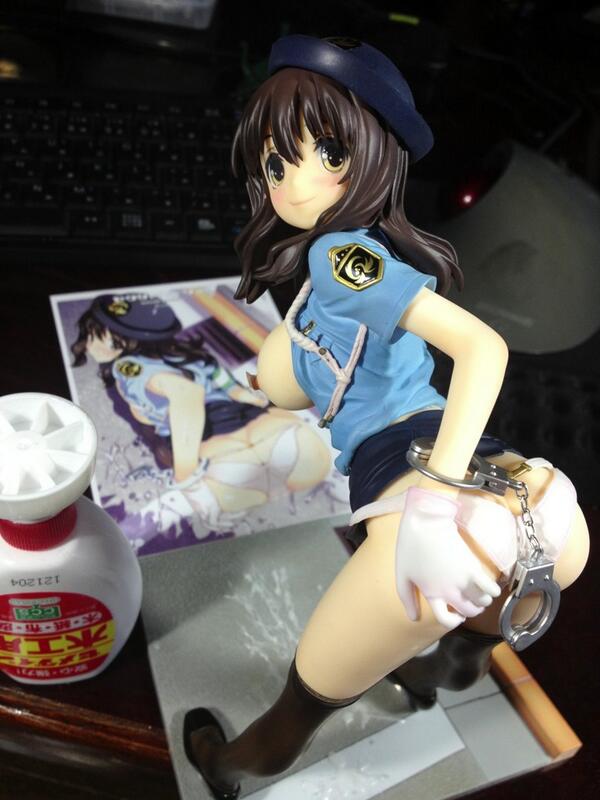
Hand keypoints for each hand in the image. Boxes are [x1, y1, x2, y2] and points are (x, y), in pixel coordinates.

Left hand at [395, 486, 500, 627]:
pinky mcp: (473, 567)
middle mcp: (449, 591)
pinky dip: (493, 591)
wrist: (426, 522)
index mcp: (431, 594)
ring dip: (482, 602)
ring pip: (481, 603)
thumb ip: (407, 598)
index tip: (455, 615)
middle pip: (468, 612)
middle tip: (470, 603)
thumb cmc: (410, 546)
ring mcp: (463, 580)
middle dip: (470, 611)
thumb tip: (413, 618)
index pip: (445, 620)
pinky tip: (489, 587)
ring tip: (479, 595)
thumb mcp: (402, 575)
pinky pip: (491, 588)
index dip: (452, 621)